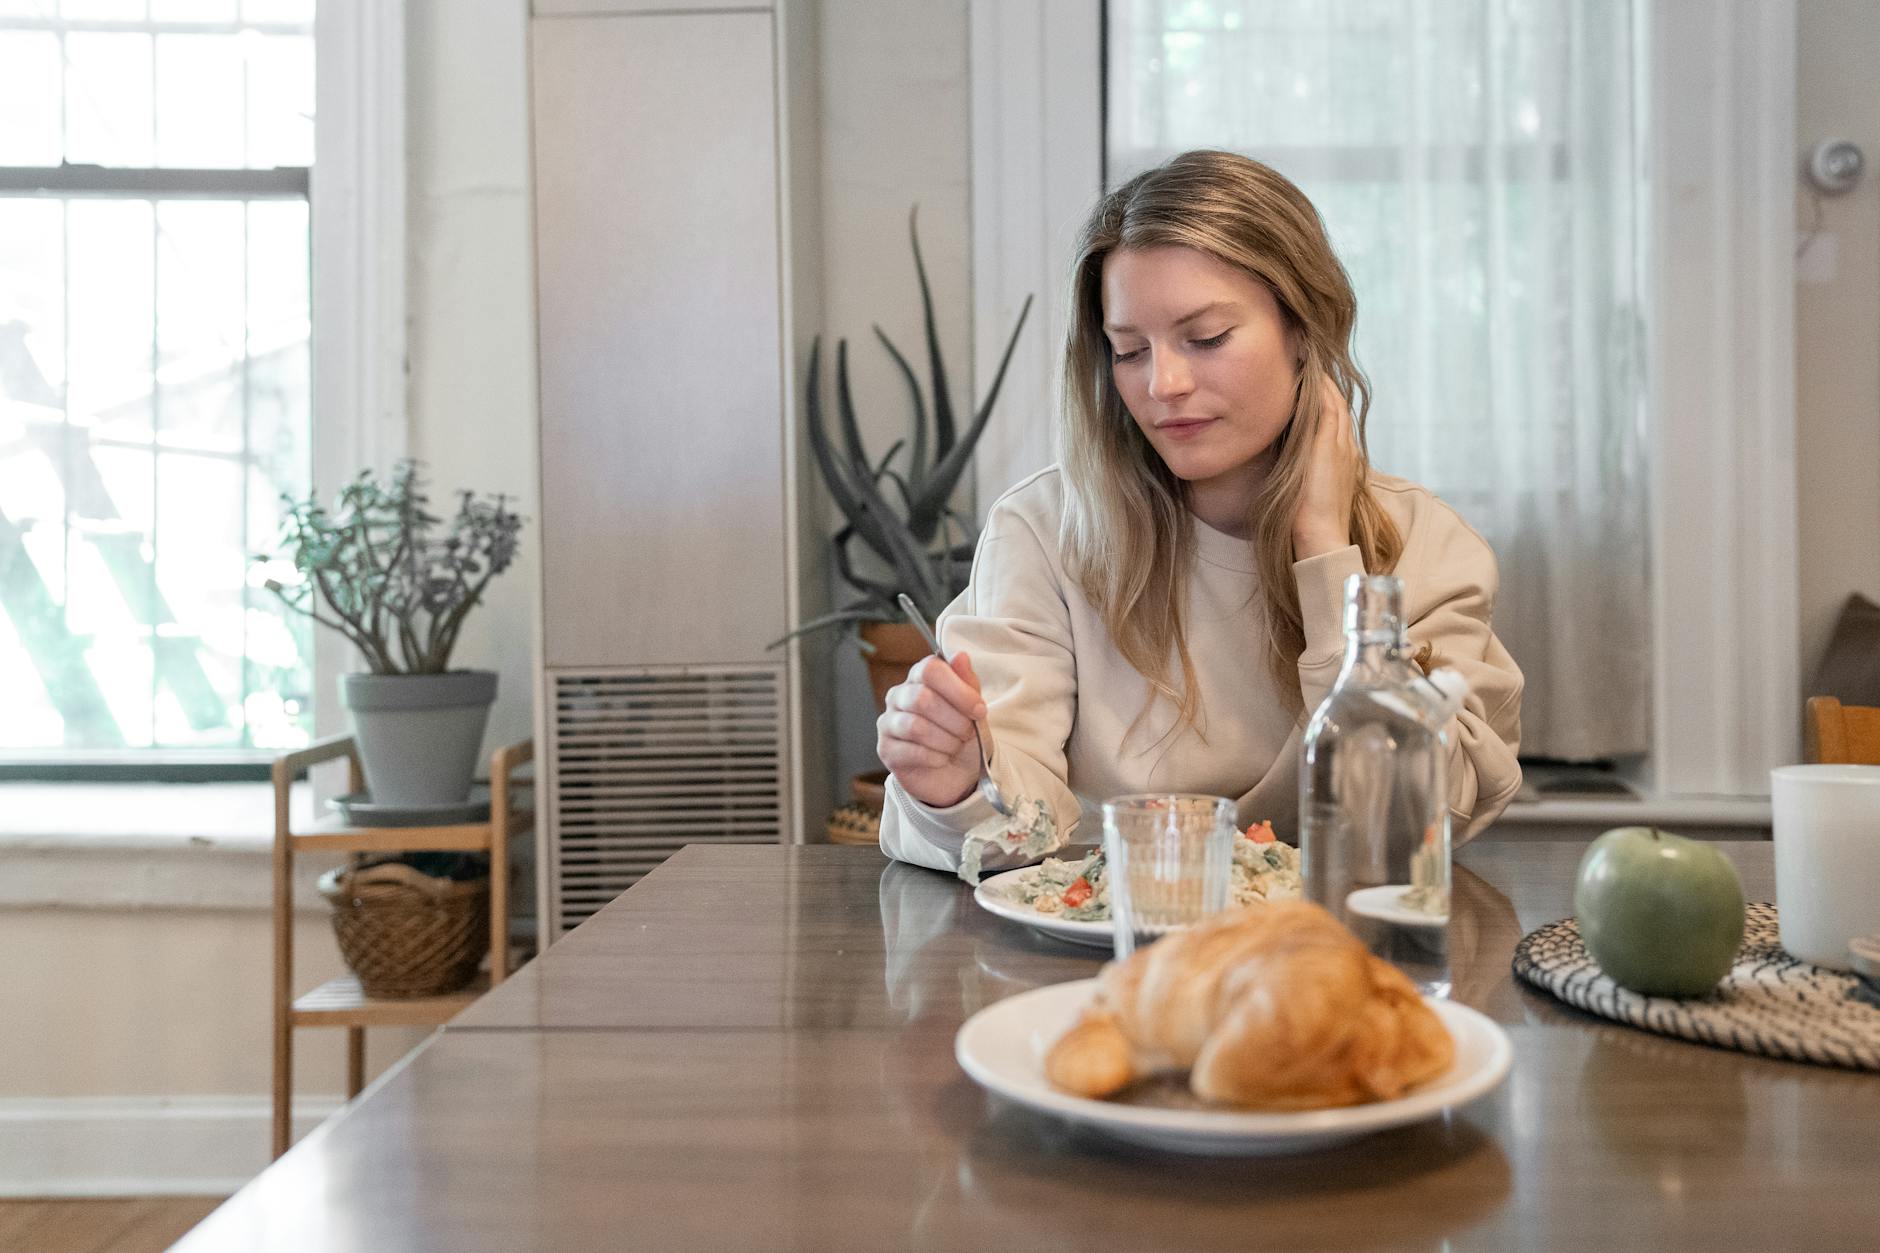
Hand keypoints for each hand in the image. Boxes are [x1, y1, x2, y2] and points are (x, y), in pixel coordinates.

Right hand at [877, 651, 987, 808]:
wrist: (957, 775)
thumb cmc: (962, 736)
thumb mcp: (974, 709)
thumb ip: (968, 683)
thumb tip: (960, 656)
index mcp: (919, 678)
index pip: (930, 670)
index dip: (958, 690)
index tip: (979, 710)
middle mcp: (898, 695)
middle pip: (923, 699)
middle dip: (955, 721)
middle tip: (967, 733)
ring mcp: (888, 722)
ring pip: (917, 727)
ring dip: (946, 741)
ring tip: (954, 747)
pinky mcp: (886, 749)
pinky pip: (912, 751)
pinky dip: (935, 758)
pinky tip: (941, 759)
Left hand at [1291, 371, 1359, 559]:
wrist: (1321, 535)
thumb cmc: (1306, 519)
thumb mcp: (1304, 486)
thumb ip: (1298, 468)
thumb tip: (1277, 455)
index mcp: (1342, 456)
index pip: (1335, 417)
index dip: (1323, 397)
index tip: (1306, 381)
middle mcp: (1345, 447)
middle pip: (1337, 403)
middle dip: (1322, 382)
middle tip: (1306, 360)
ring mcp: (1340, 445)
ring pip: (1333, 402)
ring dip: (1320, 381)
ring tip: (1304, 360)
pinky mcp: (1329, 447)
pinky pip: (1327, 409)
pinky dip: (1318, 391)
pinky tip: (1306, 377)